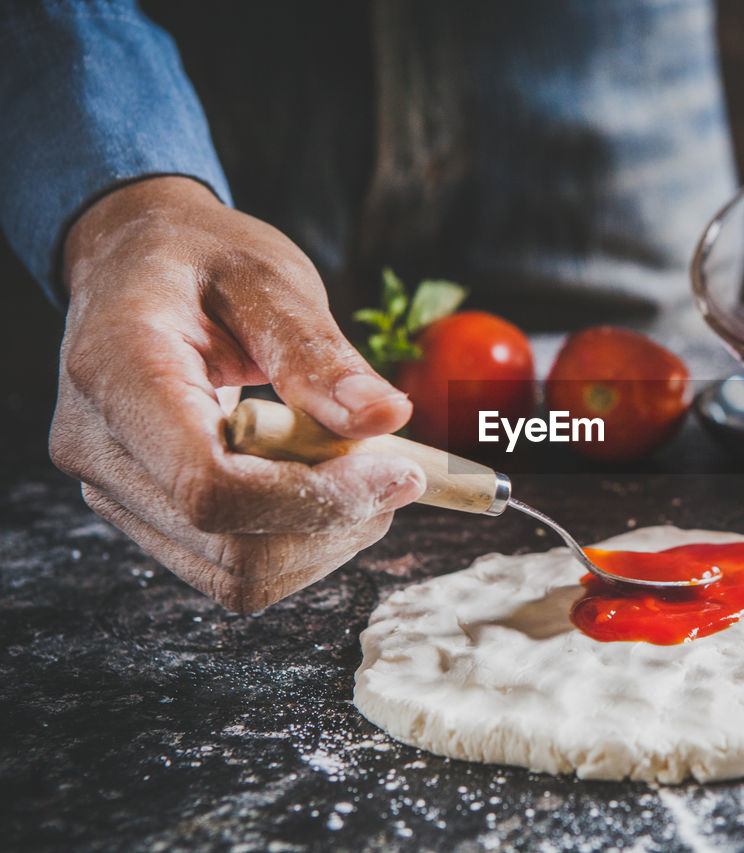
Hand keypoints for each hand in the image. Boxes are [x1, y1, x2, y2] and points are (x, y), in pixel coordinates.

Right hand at [51, 177, 424, 611]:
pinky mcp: (143, 514)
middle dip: (333, 524)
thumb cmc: (200, 260)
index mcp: (118, 374)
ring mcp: (113, 491)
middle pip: (229, 547)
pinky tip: (326, 489)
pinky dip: (298, 543)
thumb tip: (387, 418)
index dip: (315, 498)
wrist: (136, 262)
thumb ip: (321, 354)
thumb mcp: (268, 281)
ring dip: (323, 541)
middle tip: (398, 472)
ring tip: (364, 475)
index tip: (397, 471)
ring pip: (235, 575)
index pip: (210, 487)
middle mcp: (98, 449)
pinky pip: (229, 567)